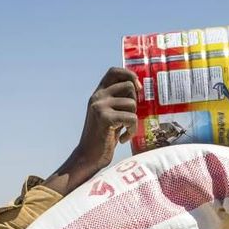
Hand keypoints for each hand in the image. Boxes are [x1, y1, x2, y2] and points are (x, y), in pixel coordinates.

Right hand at [45, 68, 141, 195]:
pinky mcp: (105, 118)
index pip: (114, 72)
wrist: (89, 157)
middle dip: (135, 103)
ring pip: (132, 103)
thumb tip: (140, 90)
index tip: (138, 88)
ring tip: (125, 131)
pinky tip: (123, 139)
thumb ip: (119, 102)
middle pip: (129, 87)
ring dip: (134, 120)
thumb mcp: (111, 115)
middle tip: (128, 118)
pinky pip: (131, 118)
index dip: (129, 75)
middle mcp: (98, 96)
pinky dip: (131, 130)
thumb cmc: (104, 137)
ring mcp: (100, 106)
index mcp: (99, 94)